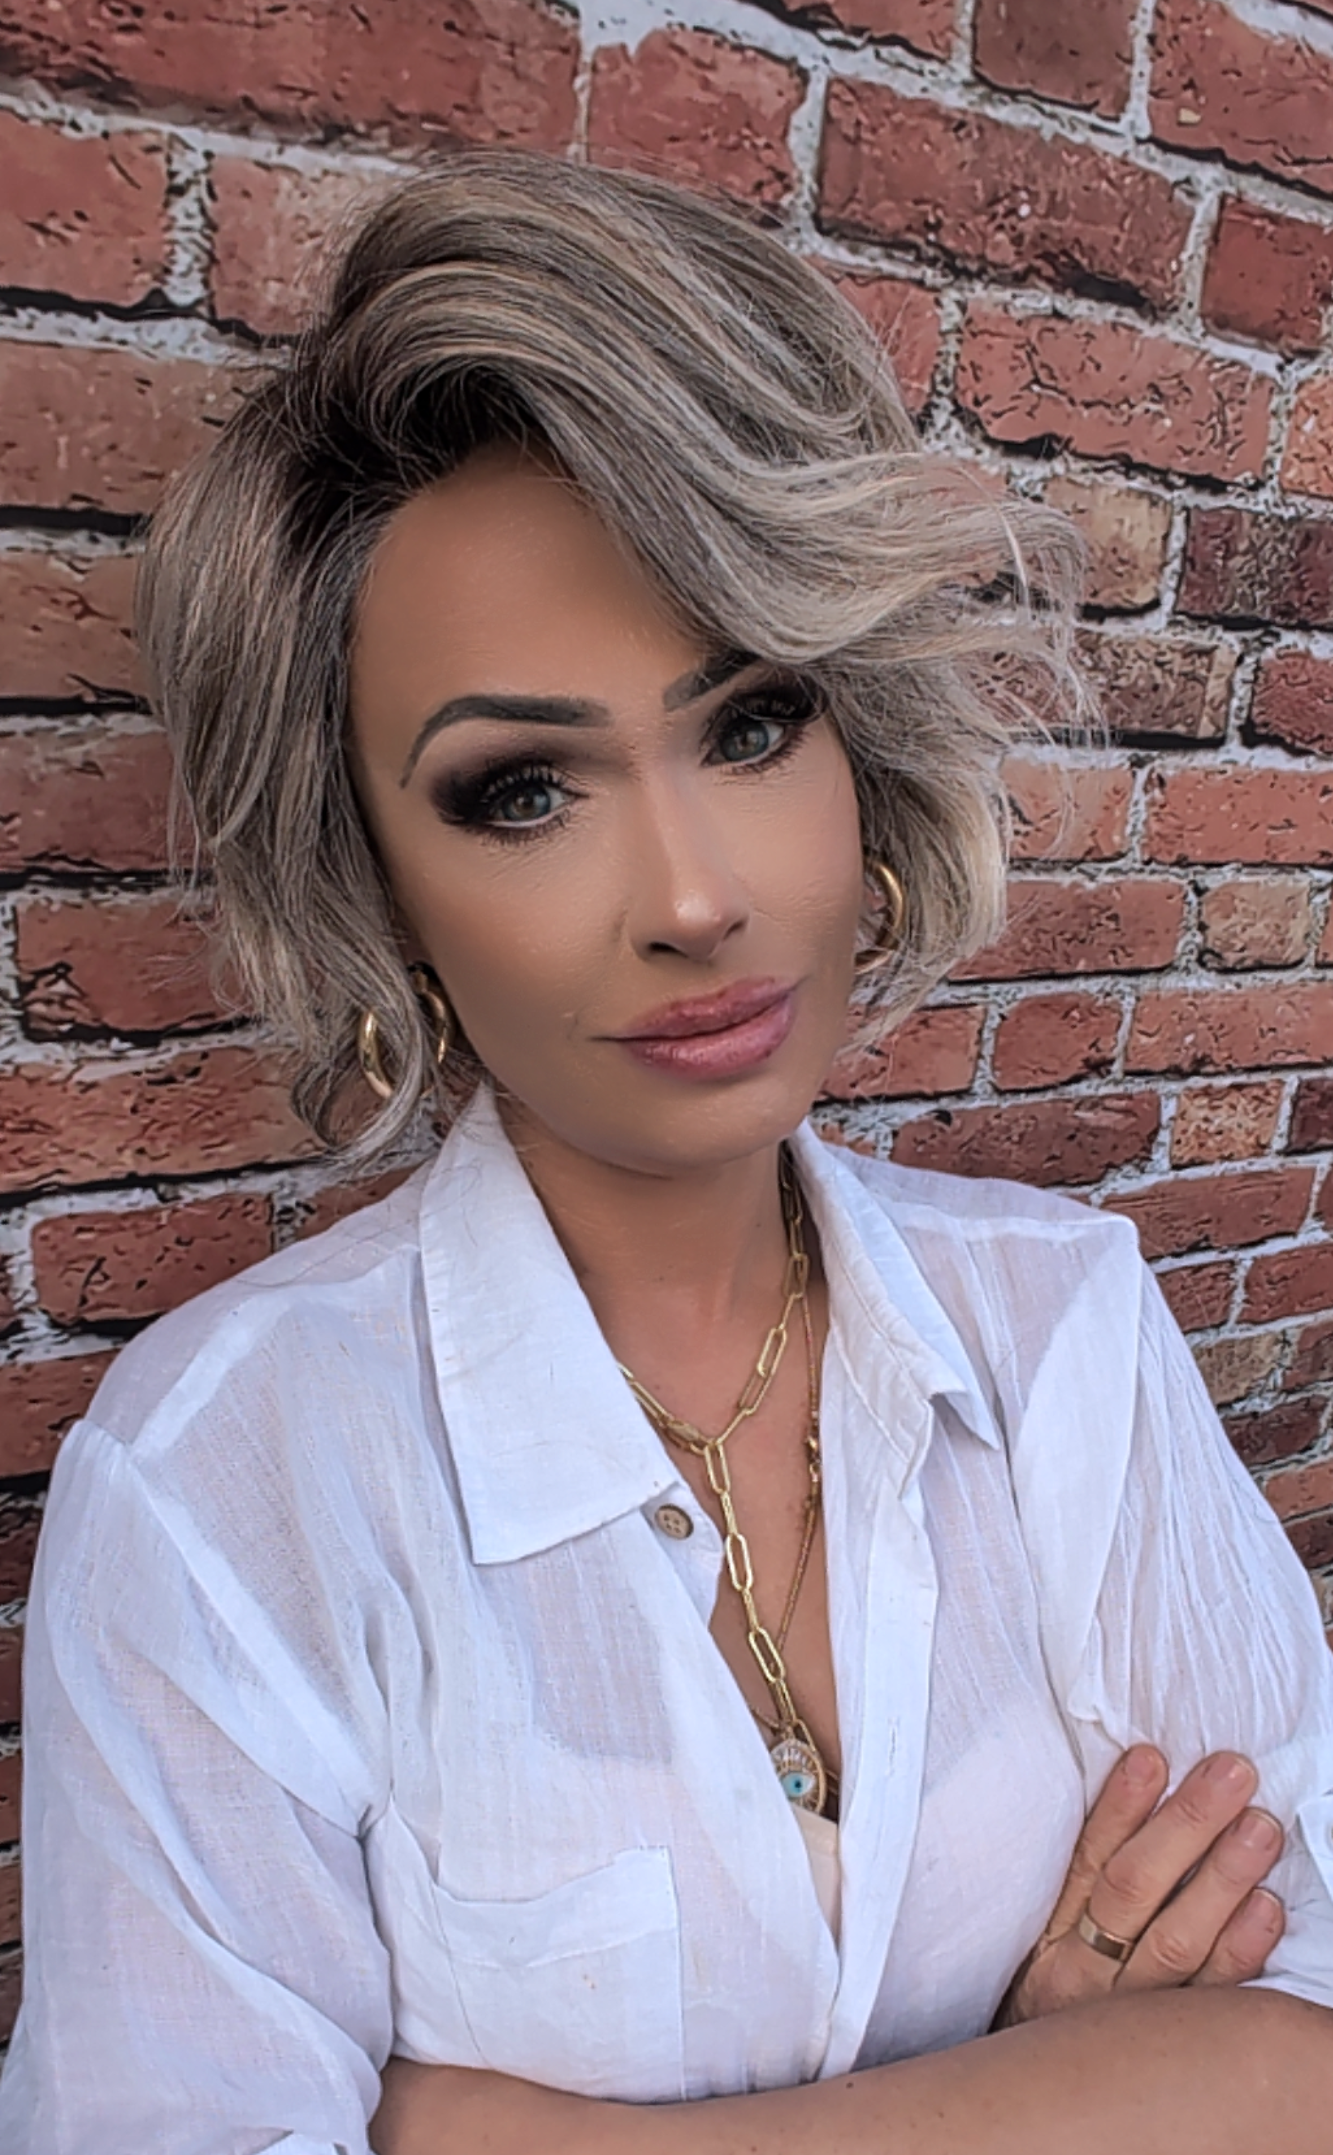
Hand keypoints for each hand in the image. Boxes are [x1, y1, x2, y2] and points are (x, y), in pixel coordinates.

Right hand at [994, 1747, 1285, 2027]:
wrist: (1034, 2096)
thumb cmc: (1047, 1996)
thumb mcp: (1039, 1937)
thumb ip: (1077, 1877)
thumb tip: (1133, 1784)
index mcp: (1048, 1937)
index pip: (1086, 1860)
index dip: (1120, 1808)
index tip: (1152, 1757)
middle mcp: (1083, 1976)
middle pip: (1133, 1891)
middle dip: (1185, 1826)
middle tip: (1231, 1774)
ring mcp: (1130, 2015)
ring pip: (1176, 1941)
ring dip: (1222, 1878)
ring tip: (1260, 1827)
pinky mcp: (1169, 2043)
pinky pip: (1209, 1996)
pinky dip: (1239, 1951)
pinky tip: (1267, 1908)